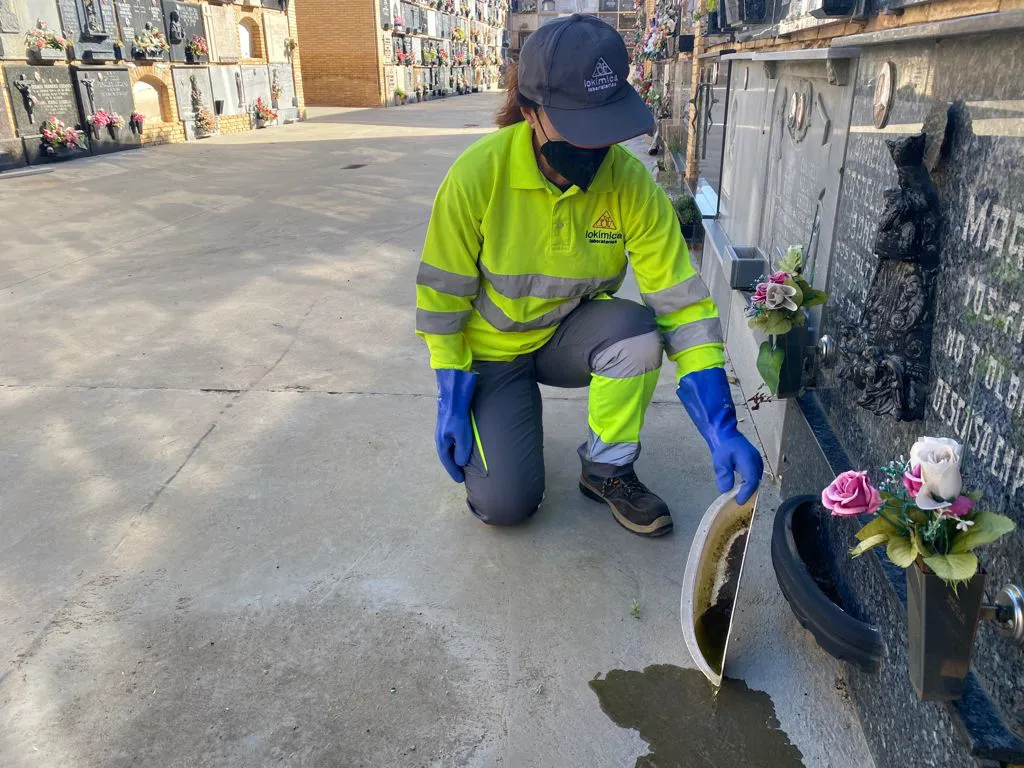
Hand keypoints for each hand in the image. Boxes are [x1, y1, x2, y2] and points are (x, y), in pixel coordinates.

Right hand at [434, 369, 477, 482]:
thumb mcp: (462, 436)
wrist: (453, 398)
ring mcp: (443, 433)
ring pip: (449, 450)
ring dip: (455, 457)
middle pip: (447, 457)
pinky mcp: (448, 427)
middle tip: (461, 475)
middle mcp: (440, 439)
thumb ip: (462, 451)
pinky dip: (456, 449)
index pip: (448, 462)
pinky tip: (462, 448)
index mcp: (442, 444)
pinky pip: (452, 443)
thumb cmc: (457, 417)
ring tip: (462, 464)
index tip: (460, 480)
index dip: (454, 472)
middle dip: (453, 466)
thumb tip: (460, 463)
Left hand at [676, 367, 762, 503]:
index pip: (751, 481)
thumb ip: (724, 475)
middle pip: (755, 481)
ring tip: (739, 495)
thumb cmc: (723, 446)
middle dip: (748, 492)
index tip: (738, 501)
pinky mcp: (755, 461)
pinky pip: (754, 474)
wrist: (725, 433)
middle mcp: (756, 461)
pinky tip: (741, 486)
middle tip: (738, 501)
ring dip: (748, 487)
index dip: (745, 493)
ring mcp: (757, 460)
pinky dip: (749, 482)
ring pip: (755, 478)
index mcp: (749, 460)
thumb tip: (725, 490)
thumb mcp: (720, 461)